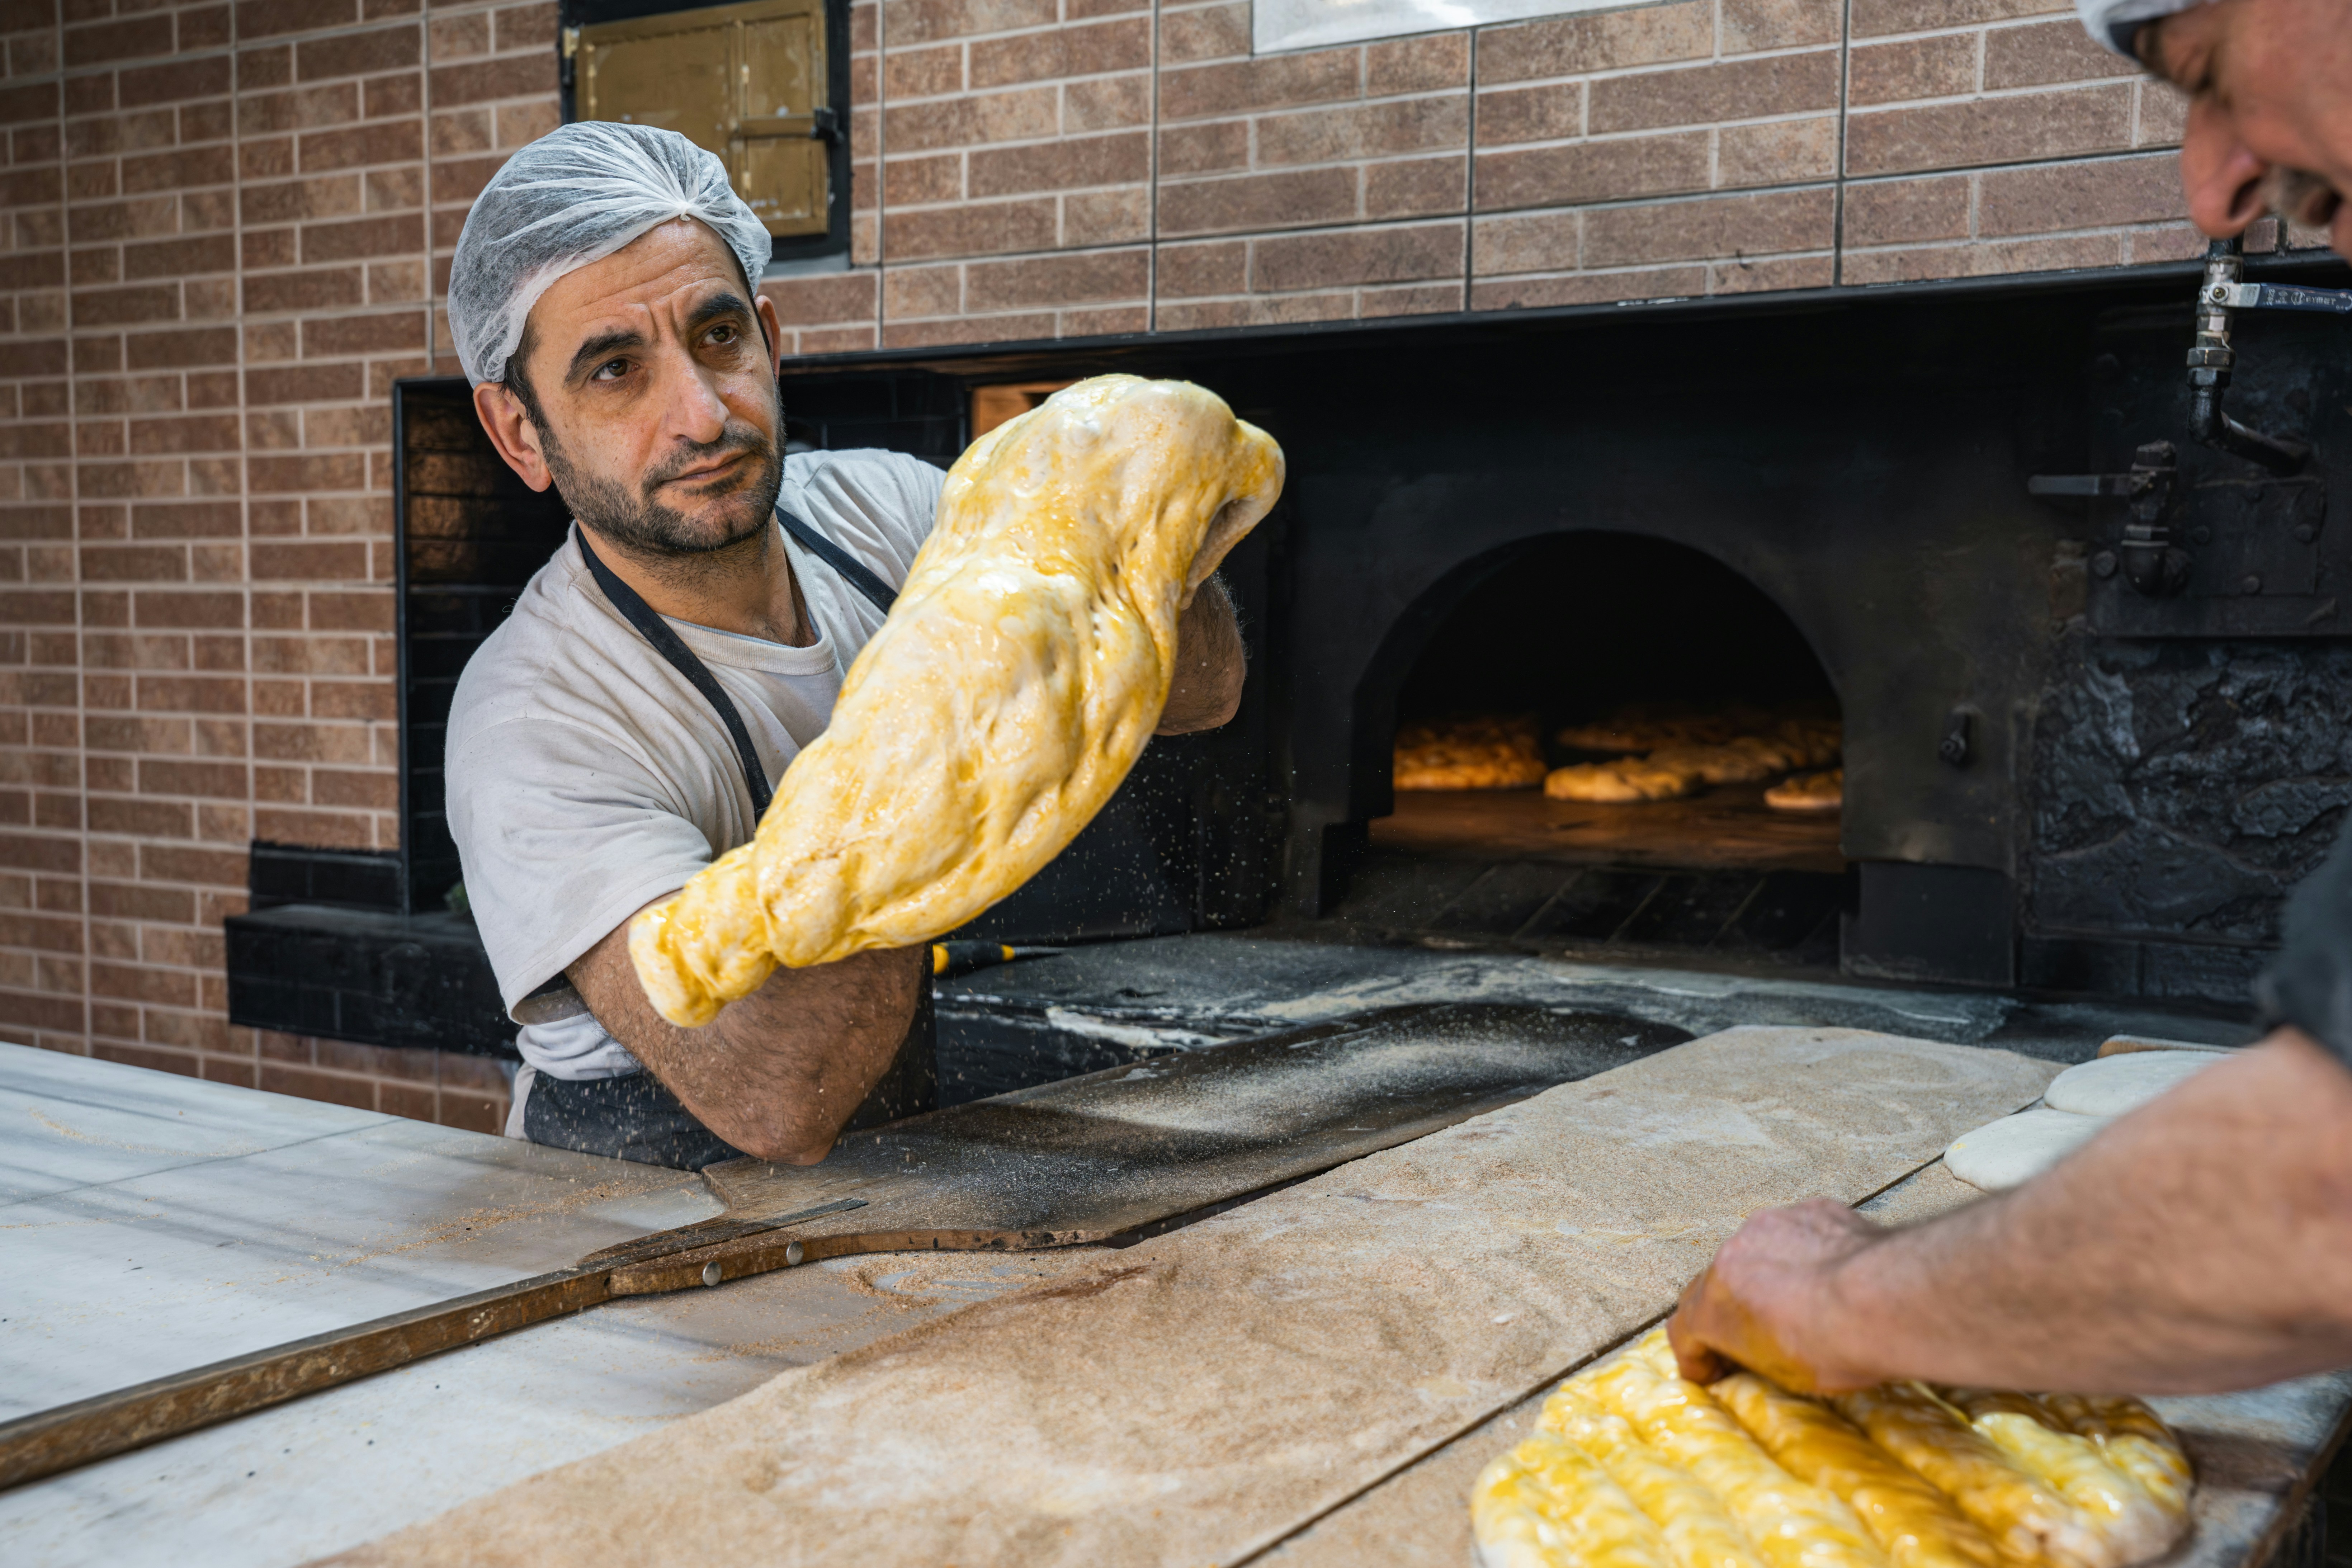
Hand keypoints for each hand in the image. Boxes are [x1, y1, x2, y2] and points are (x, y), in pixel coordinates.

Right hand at [1667, 1198, 1887, 1392]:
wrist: (1888, 1299)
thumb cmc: (1838, 1345)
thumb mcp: (1788, 1375)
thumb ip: (1759, 1354)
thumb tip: (1763, 1352)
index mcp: (1717, 1304)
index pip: (1685, 1328)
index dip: (1695, 1354)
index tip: (1708, 1370)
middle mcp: (1732, 1255)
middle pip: (1715, 1283)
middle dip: (1727, 1309)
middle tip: (1750, 1334)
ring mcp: (1772, 1225)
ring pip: (1757, 1251)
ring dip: (1769, 1275)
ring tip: (1804, 1300)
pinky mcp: (1812, 1210)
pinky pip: (1799, 1233)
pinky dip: (1807, 1253)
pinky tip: (1834, 1274)